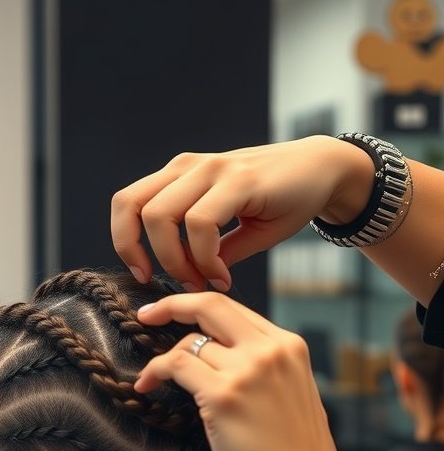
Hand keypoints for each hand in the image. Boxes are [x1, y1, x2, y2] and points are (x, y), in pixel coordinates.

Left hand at [111, 136, 373, 291]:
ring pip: (161, 216)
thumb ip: (207, 250)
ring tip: (202, 281)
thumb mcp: (235, 229)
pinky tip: (223, 275)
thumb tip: (187, 280)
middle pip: (132, 207)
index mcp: (180, 176)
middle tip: (171, 283)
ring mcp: (212, 169)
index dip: (125, 241)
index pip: (127, 202)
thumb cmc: (281, 200)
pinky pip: (200, 223)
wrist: (325, 171)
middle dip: (142, 254)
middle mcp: (189, 168)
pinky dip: (204, 258)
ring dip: (176, 260)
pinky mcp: (238, 179)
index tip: (144, 275)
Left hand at [135, 291, 348, 450]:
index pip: (237, 311)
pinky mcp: (223, 395)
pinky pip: (176, 365)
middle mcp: (271, 350)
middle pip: (211, 306)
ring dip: (165, 361)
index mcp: (290, 347)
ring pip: (190, 344)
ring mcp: (248, 370)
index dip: (200, 308)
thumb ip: (265, 369)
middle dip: (172, 304)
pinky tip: (145, 386)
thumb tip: (223, 358)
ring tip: (152, 380)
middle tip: (147, 315)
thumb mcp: (292, 396)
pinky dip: (154, 372)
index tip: (176, 313)